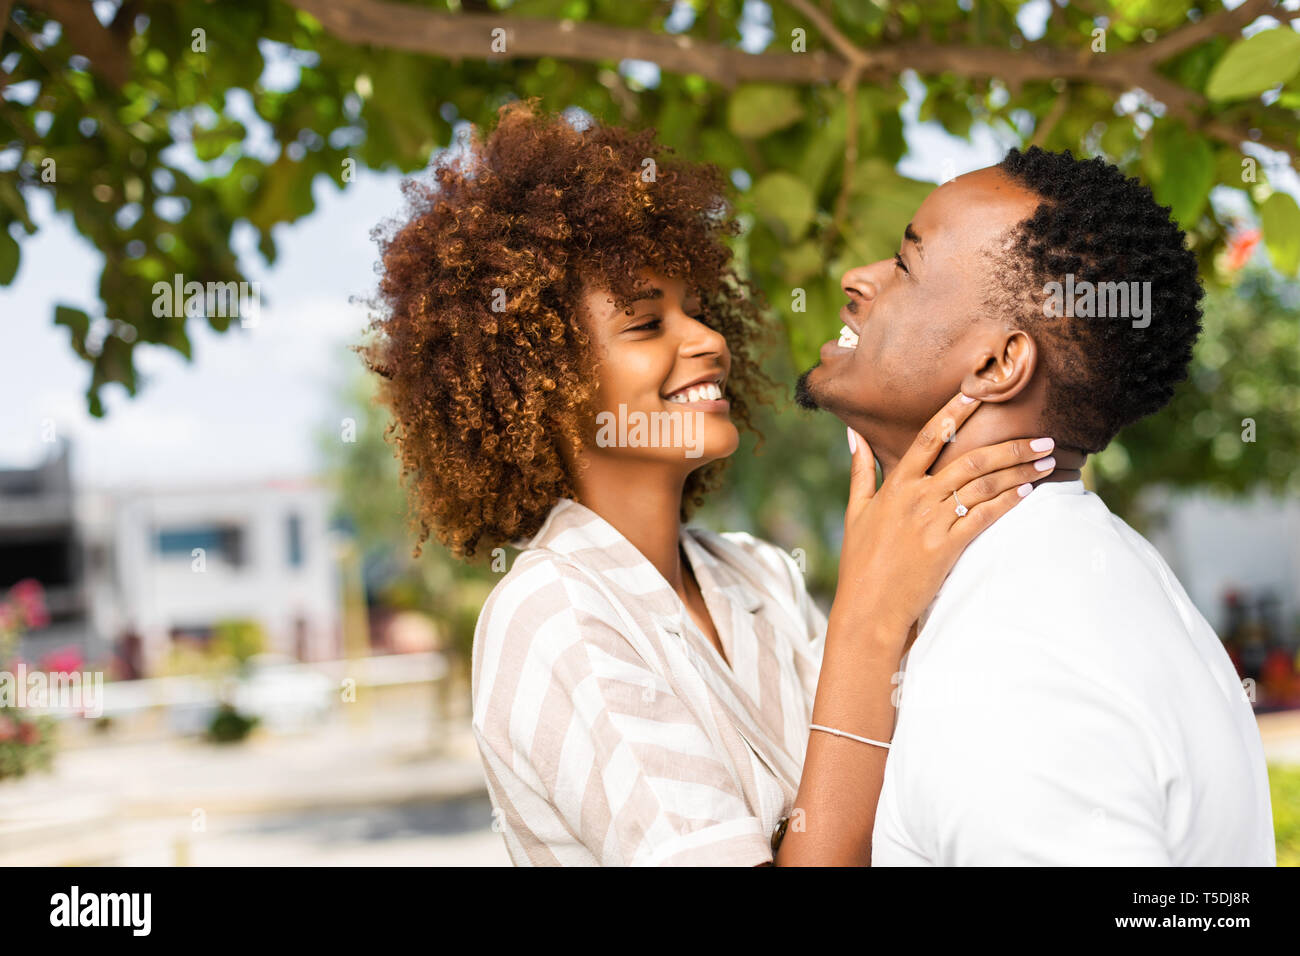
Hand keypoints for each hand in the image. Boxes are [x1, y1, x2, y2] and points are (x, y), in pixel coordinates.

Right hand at [833, 392, 1056, 646]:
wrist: (868, 608)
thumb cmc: (861, 561)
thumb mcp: (857, 511)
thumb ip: (860, 469)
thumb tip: (853, 433)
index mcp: (895, 485)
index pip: (928, 437)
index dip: (955, 412)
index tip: (979, 393)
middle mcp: (915, 498)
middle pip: (969, 459)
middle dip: (1010, 447)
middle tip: (1042, 439)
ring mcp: (931, 522)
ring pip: (983, 485)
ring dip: (1018, 472)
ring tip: (1045, 463)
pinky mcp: (947, 548)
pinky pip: (984, 517)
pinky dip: (1007, 502)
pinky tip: (1028, 493)